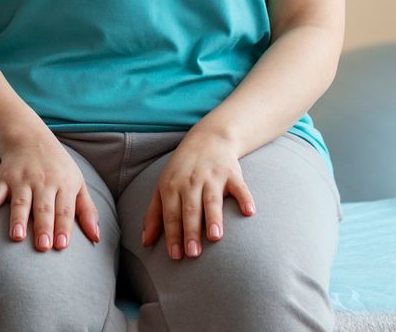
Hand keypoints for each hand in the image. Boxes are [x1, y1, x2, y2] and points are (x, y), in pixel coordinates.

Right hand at [0, 129, 101, 251]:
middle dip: (43, 226)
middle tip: (42, 246)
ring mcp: (21, 180)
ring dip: (18, 219)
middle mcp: (43, 182)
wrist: (29, 138)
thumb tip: (96, 238)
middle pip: (43, 207)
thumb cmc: (58, 168)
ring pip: (20, 202)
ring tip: (17, 237)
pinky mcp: (3, 179)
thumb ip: (87, 211)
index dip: (63, 227)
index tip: (62, 245)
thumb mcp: (77, 183)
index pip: (64, 209)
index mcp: (63, 184)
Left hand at [141, 129, 254, 259]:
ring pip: (212, 199)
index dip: (173, 235)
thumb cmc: (182, 170)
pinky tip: (249, 212)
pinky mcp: (232, 173)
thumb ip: (154, 215)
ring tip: (215, 236)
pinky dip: (245, 198)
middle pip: (190, 209)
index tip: (176, 256)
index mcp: (172, 186)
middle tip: (193, 253)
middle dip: (191, 231)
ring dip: (214, 217)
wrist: (209, 138)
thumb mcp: (162, 187)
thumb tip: (145, 243)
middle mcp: (191, 181)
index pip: (171, 214)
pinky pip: (240, 187)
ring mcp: (212, 176)